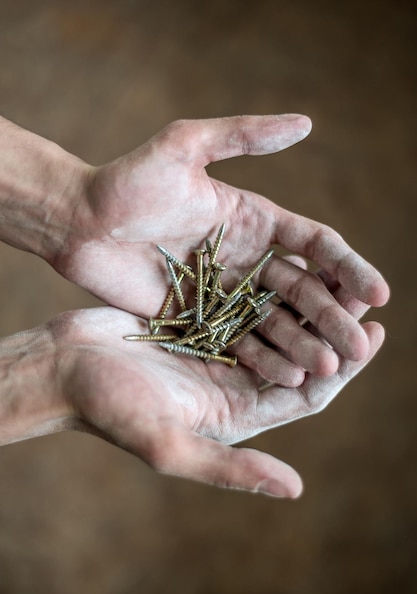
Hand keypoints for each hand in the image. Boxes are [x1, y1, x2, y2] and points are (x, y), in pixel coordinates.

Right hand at [52, 296, 384, 497]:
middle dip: (332, 330)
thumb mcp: (169, 444)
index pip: (306, 396)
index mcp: (234, 416)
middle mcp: (231, 384)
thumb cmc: (109, 409)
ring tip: (337, 275)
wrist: (62, 368)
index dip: (344, 370)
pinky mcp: (196, 323)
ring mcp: (215, 351)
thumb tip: (295, 489)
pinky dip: (267, 288)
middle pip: (297, 357)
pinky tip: (286, 263)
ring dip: (305, 305)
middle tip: (365, 298)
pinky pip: (243, 305)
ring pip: (274, 327)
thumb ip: (230, 468)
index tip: (375, 338)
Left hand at [55, 115, 388, 385]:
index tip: (377, 294)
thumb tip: (307, 124)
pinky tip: (289, 377)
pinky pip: (239, 339)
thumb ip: (242, 137)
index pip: (316, 245)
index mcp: (256, 218)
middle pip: (304, 289)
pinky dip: (265, 357)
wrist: (78, 222)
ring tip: (333, 369)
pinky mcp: (200, 317)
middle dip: (335, 315)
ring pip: (277, 320)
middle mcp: (249, 257)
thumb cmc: (126, 180)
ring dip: (306, 342)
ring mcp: (226, 291)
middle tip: (362, 345)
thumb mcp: (183, 146)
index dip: (349, 268)